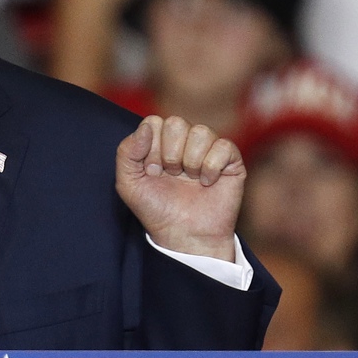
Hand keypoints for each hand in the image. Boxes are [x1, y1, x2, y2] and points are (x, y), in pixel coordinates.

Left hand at [115, 115, 242, 261]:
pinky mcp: (231, 160)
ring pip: (201, 132)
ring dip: (190, 161)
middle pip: (176, 123)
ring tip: (189, 179)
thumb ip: (127, 152)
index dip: (151, 147)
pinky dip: (211, 167)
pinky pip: (223, 146)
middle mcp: (184, 141)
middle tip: (171, 175)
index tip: (152, 171)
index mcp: (160, 141)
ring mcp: (208, 148)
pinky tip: (207, 182)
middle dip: (170, 154)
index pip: (154, 122)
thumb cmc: (156, 209)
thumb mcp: (128, 183)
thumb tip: (146, 127)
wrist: (184, 235)